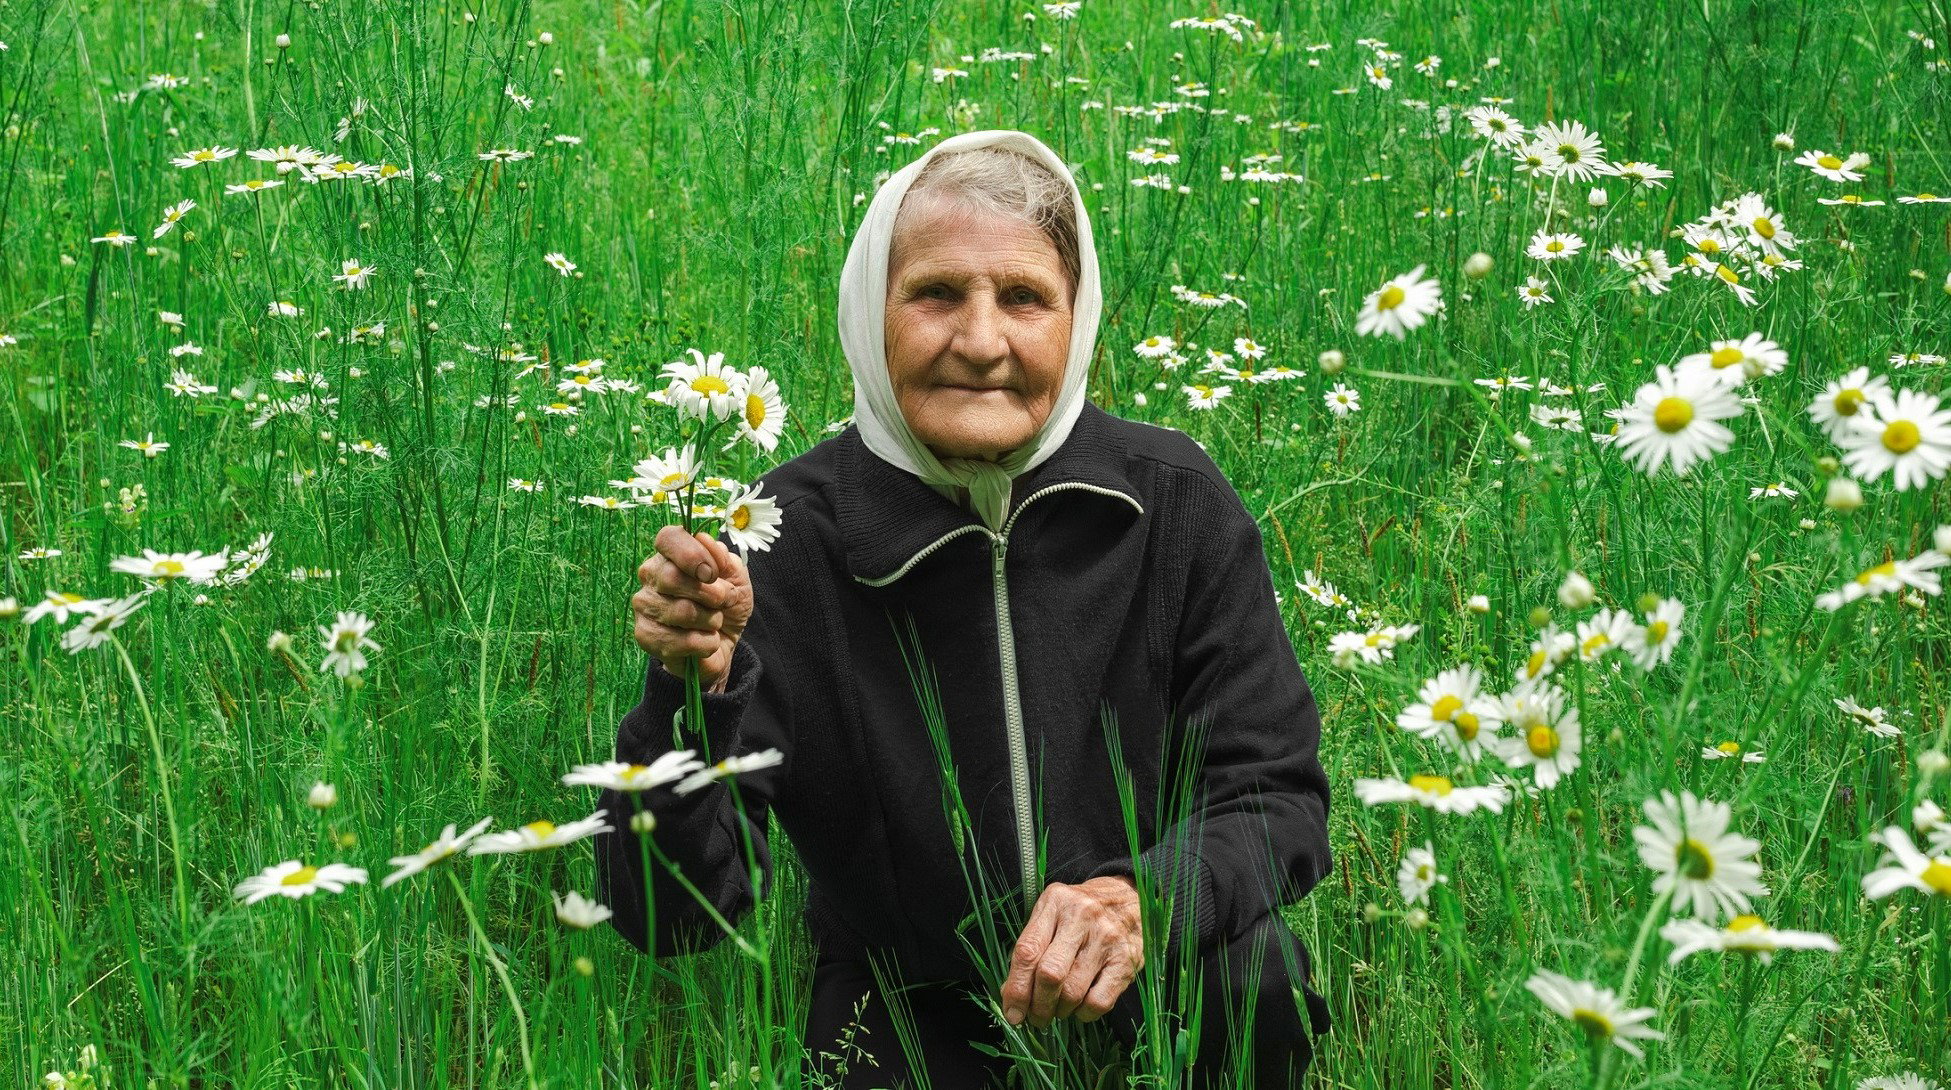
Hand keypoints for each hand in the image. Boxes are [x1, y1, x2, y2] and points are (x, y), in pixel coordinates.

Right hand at [633, 526, 754, 690]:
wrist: (723, 643)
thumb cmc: (726, 605)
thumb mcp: (736, 578)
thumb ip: (724, 558)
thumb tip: (704, 540)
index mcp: (670, 555)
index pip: (668, 538)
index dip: (693, 554)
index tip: (713, 574)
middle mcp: (651, 576)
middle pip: (672, 577)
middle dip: (711, 593)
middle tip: (722, 602)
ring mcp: (644, 606)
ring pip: (681, 611)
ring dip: (711, 620)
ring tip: (713, 623)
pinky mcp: (645, 635)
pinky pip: (680, 641)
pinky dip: (705, 643)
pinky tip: (706, 642)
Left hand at [1000, 875, 1142, 1028]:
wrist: (1130, 901)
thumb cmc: (1082, 913)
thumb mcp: (1052, 915)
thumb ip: (1032, 948)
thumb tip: (1011, 993)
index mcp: (1055, 903)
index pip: (1027, 951)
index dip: (1016, 988)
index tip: (1012, 1013)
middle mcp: (1080, 917)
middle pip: (1050, 974)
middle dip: (1038, 1006)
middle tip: (1036, 1018)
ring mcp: (1106, 939)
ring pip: (1073, 992)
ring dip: (1060, 1011)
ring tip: (1058, 1010)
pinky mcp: (1126, 961)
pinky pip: (1099, 1001)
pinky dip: (1084, 1014)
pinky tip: (1080, 1007)